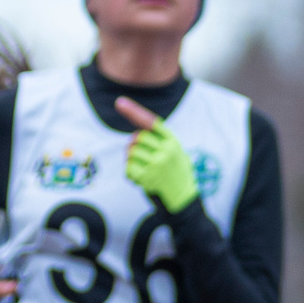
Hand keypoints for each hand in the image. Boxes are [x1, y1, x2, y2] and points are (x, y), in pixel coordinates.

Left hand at [116, 96, 199, 211]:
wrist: (184, 199)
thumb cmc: (176, 174)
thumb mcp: (175, 153)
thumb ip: (159, 143)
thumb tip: (135, 137)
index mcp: (172, 142)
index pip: (151, 122)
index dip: (134, 111)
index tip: (119, 102)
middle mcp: (166, 151)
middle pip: (137, 138)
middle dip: (133, 146)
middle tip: (138, 157)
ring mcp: (158, 164)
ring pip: (131, 153)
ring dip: (130, 160)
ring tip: (141, 170)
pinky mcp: (149, 178)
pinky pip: (129, 168)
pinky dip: (130, 173)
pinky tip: (139, 179)